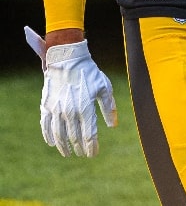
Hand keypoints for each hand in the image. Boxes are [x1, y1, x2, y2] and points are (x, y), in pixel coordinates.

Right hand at [25, 27, 116, 156]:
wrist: (67, 58)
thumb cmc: (89, 72)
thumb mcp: (104, 86)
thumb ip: (109, 107)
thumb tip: (113, 125)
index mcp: (85, 108)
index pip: (89, 135)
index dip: (91, 147)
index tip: (94, 153)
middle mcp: (70, 112)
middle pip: (74, 138)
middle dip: (80, 148)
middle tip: (83, 153)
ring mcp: (56, 110)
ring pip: (59, 136)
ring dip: (64, 147)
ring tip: (68, 153)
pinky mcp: (47, 106)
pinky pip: (46, 126)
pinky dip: (49, 137)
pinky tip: (52, 143)